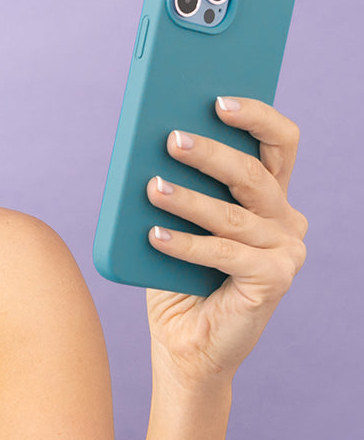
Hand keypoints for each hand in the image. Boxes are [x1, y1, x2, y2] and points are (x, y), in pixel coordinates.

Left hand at [144, 97, 307, 387]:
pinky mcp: (276, 280)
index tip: (218, 98)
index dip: (256, 116)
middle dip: (211, 151)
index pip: (279, 142)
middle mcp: (285, 219)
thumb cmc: (175, 272)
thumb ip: (178, 180)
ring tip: (152, 187)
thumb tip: (155, 138)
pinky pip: (225, 253)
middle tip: (171, 139)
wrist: (184, 341)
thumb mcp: (175, 217)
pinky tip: (154, 234)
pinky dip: (186, 243)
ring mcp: (286, 250)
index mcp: (267, 195)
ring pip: (234, 214)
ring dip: (189, 198)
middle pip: (254, 173)